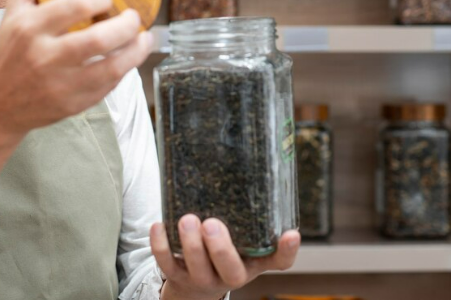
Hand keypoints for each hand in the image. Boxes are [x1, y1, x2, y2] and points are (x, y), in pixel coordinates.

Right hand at [0, 0, 153, 135]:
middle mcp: (44, 57)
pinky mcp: (72, 105)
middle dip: (127, 25)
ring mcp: (60, 84)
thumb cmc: (7, 53)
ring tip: (144, 38)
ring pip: (110, 67)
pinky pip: (108, 86)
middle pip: (98, 39)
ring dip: (136, 51)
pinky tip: (129, 57)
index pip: (75, 5)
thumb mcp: (12, 10)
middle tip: (134, 16)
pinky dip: (124, 70)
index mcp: (29, 28)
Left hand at [150, 215, 300, 299]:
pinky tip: (159, 225)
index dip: (286, 251)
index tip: (291, 234)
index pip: (277, 262)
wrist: (196, 284)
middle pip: (230, 270)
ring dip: (191, 245)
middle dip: (220, 249)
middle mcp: (230, 274)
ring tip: (187, 220)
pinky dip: (161, 246)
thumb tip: (252, 165)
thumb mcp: (242, 238)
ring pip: (198, 268)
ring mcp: (203, 278)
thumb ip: (248, 215)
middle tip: (212, 224)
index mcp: (252, 263)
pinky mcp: (177, 277)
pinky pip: (167, 265)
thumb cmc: (224, 250)